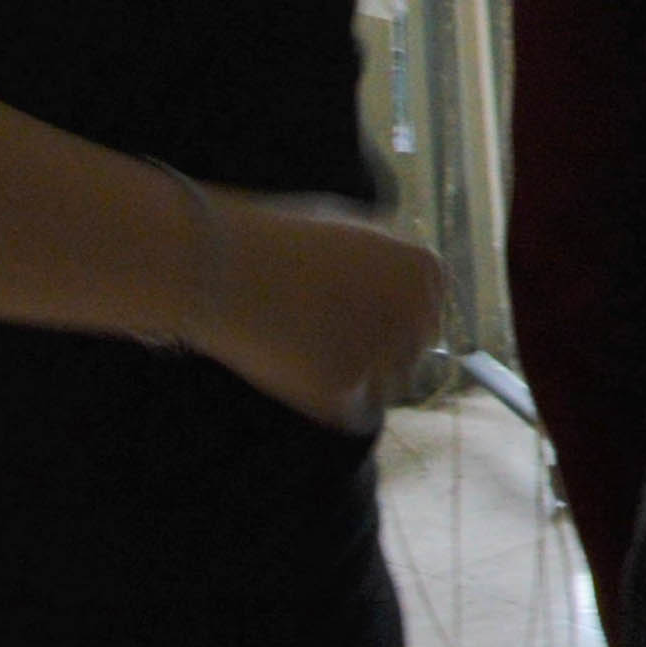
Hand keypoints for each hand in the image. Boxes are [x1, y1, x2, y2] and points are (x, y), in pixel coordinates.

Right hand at [184, 191, 446, 432]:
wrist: (217, 263)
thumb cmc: (277, 241)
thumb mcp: (354, 233)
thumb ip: (391, 268)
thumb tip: (413, 300)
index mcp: (425, 272)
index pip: (428, 318)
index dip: (387, 322)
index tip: (350, 317)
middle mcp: (417, 312)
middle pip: (412, 355)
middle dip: (376, 354)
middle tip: (321, 341)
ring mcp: (383, 354)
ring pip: (386, 389)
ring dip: (356, 382)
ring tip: (304, 353)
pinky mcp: (343, 391)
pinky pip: (353, 413)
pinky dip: (328, 403)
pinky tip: (297, 376)